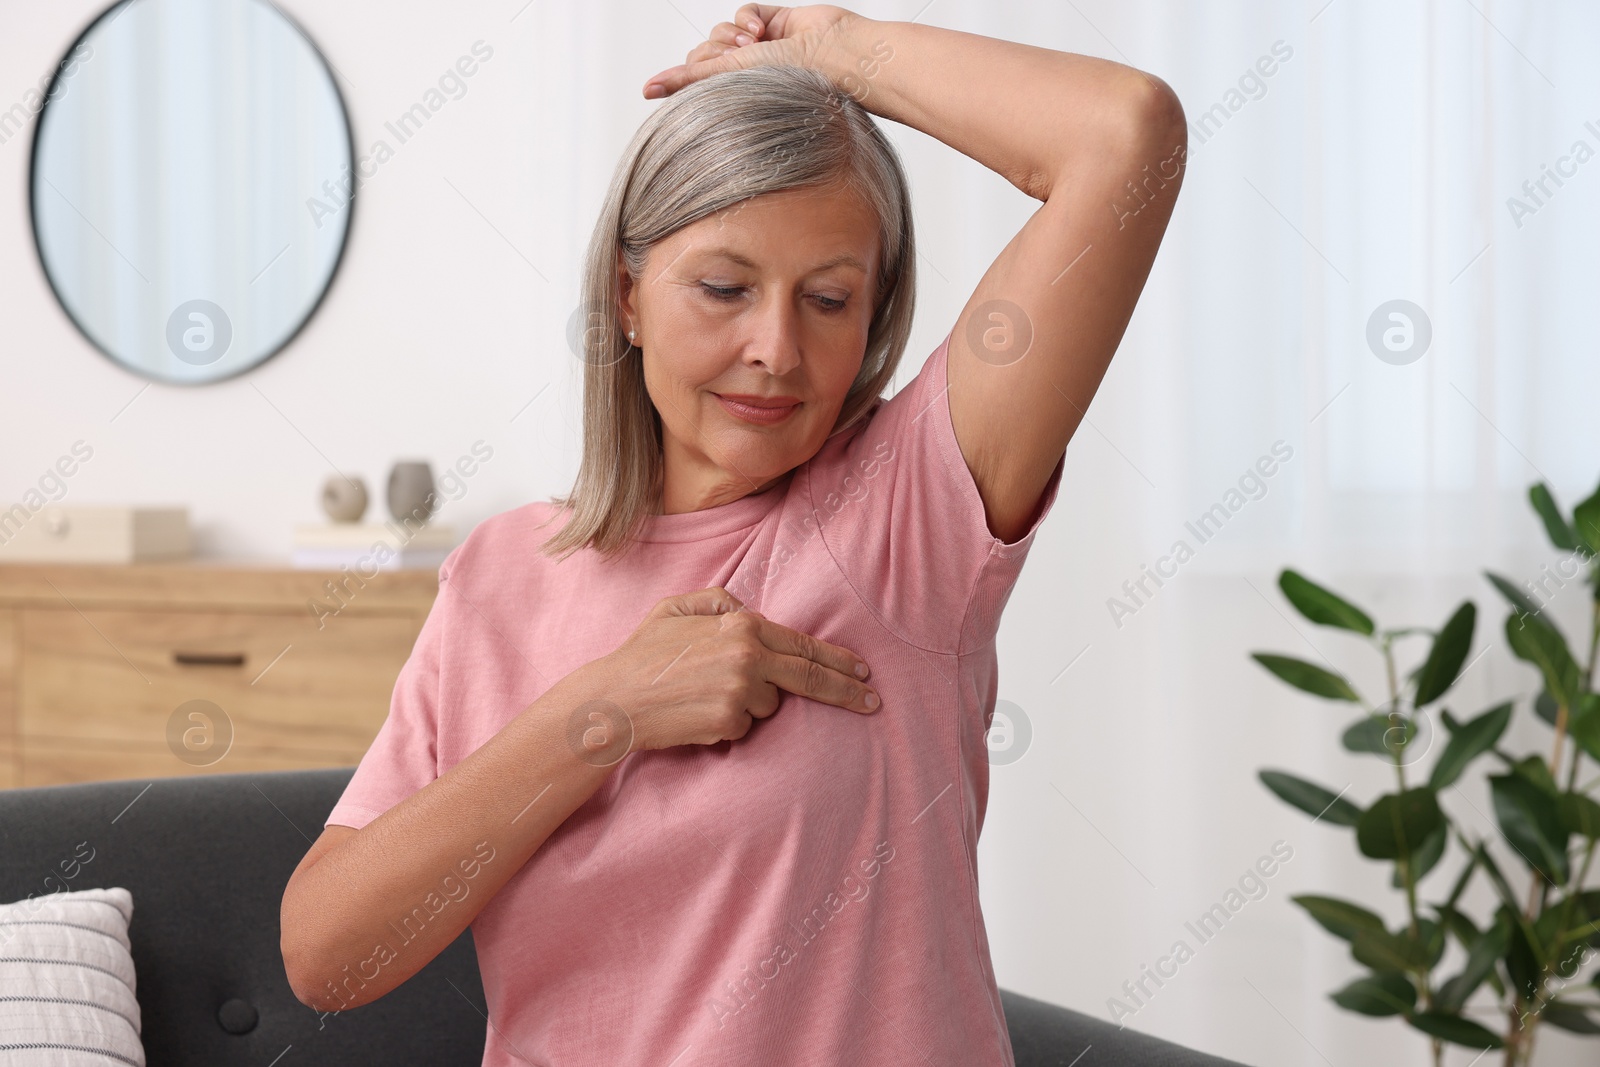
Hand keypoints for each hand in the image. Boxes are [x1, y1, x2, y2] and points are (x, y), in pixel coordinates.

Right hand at [578, 586, 879, 753]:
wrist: (614, 700)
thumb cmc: (643, 654)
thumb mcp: (677, 608)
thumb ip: (719, 601)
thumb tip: (748, 610)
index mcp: (741, 625)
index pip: (802, 644)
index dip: (837, 659)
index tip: (863, 669)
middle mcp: (748, 657)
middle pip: (809, 677)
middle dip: (847, 690)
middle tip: (873, 701)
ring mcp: (741, 692)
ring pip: (768, 704)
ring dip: (748, 703)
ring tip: (705, 694)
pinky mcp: (729, 723)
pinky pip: (744, 726)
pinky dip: (727, 724)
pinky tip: (698, 713)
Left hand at [642, 4, 858, 98]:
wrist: (838, 56)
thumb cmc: (796, 81)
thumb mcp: (732, 78)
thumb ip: (689, 79)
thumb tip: (647, 88)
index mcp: (735, 98)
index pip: (695, 78)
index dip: (700, 69)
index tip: (717, 69)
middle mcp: (745, 75)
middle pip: (706, 51)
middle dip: (719, 49)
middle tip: (742, 55)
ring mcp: (759, 49)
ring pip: (723, 30)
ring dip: (733, 33)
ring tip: (756, 43)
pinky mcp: (773, 23)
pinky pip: (744, 12)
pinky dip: (748, 17)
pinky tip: (763, 30)